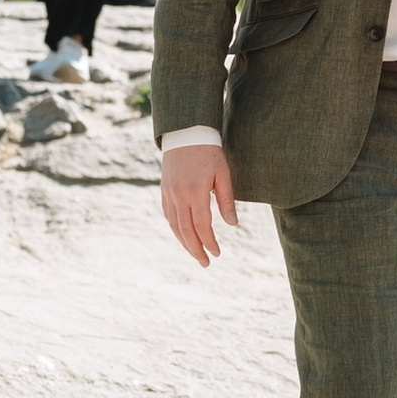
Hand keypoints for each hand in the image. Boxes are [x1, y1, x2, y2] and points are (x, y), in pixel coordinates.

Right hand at [160, 140, 237, 266]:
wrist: (185, 133)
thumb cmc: (209, 152)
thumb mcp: (223, 174)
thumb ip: (227, 200)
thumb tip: (232, 224)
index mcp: (196, 192)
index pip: (202, 226)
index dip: (209, 242)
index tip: (217, 253)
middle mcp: (179, 196)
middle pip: (186, 231)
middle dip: (196, 249)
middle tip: (206, 263)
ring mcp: (169, 194)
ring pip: (174, 226)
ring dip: (184, 243)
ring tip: (195, 254)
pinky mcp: (164, 191)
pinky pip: (168, 215)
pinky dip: (175, 229)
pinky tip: (183, 236)